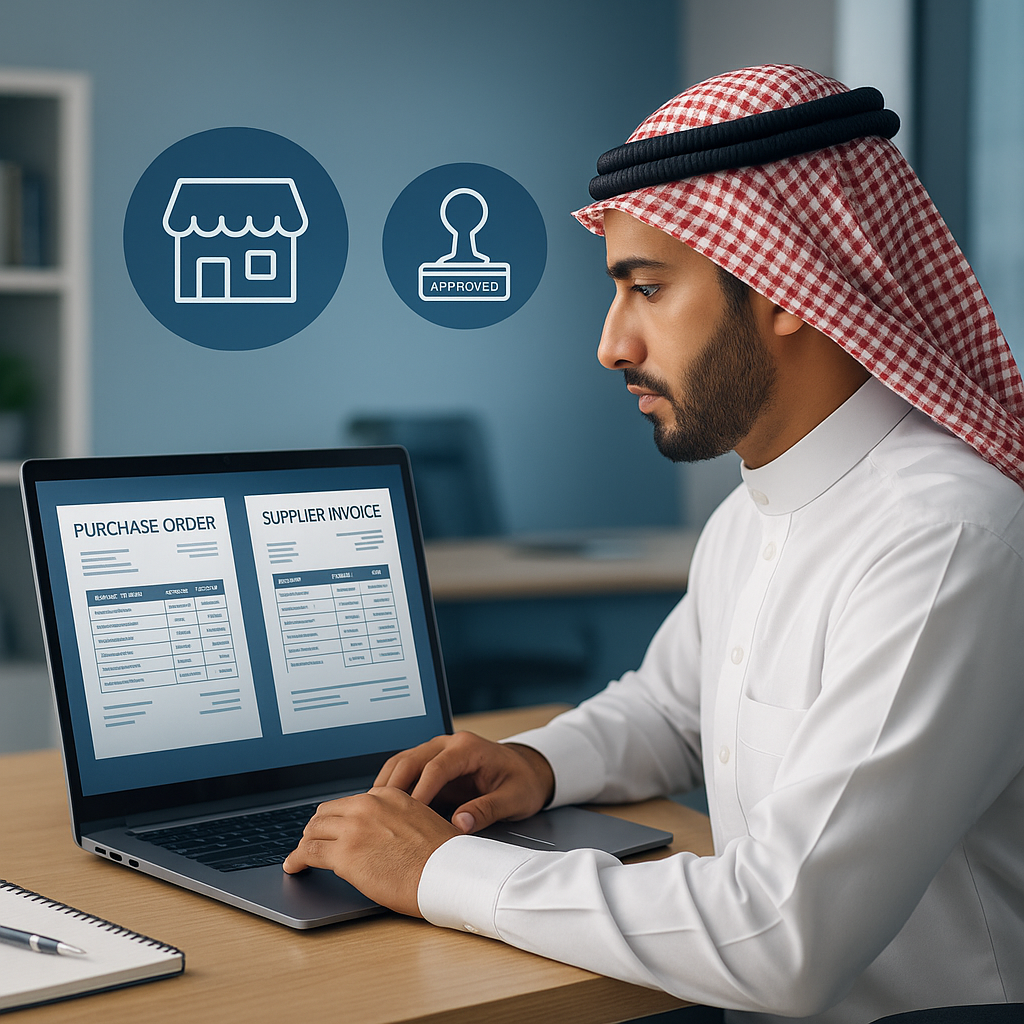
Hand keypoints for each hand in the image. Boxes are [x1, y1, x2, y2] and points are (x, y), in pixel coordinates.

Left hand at [282, 787, 458, 916]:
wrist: (448, 873)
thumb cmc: (442, 857)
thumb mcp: (420, 821)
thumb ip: (395, 820)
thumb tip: (382, 836)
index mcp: (387, 795)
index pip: (349, 802)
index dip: (337, 819)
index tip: (332, 831)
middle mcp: (368, 805)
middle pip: (326, 813)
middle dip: (317, 829)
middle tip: (314, 844)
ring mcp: (354, 828)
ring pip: (313, 830)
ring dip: (305, 844)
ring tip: (301, 857)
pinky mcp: (344, 854)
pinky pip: (308, 852)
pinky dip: (296, 860)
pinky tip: (294, 867)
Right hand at [374, 731, 554, 833]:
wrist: (527, 770)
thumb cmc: (522, 783)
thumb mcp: (514, 798)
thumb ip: (487, 810)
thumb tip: (460, 825)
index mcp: (468, 748)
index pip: (437, 767)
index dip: (421, 791)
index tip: (409, 815)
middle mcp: (448, 744)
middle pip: (411, 759)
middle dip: (393, 787)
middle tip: (380, 815)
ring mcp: (437, 751)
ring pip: (402, 762)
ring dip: (387, 785)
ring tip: (375, 813)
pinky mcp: (431, 764)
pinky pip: (405, 771)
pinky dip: (393, 787)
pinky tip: (385, 809)